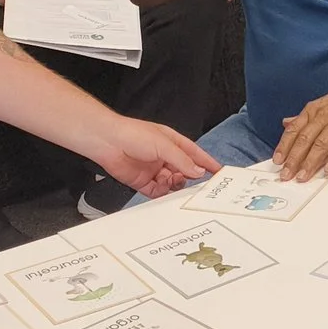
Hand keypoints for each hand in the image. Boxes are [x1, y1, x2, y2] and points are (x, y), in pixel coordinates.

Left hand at [91, 116, 217, 196]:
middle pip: (185, 171)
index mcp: (173, 143)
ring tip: (177, 185)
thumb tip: (198, 171)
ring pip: (173, 183)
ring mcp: (154, 170)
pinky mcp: (143, 182)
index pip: (195, 154)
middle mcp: (165, 157)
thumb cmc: (133, 134)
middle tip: (200, 187)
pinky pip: (158, 192)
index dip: (208, 163)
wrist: (107, 142)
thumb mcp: (164, 145)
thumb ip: (183, 160)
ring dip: (177, 186)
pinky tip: (165, 192)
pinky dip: (163, 194)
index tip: (220, 172)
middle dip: (192, 178)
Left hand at [273, 71, 327, 181]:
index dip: (284, 147)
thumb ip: (304, 117)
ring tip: (303, 176)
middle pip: (304, 140)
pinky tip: (327, 170)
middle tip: (286, 175)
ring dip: (310, 163)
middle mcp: (323, 116)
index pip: (294, 130)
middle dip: (293, 160)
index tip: (277, 161)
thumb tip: (287, 124)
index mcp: (313, 110)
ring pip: (320, 145)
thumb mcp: (323, 103)